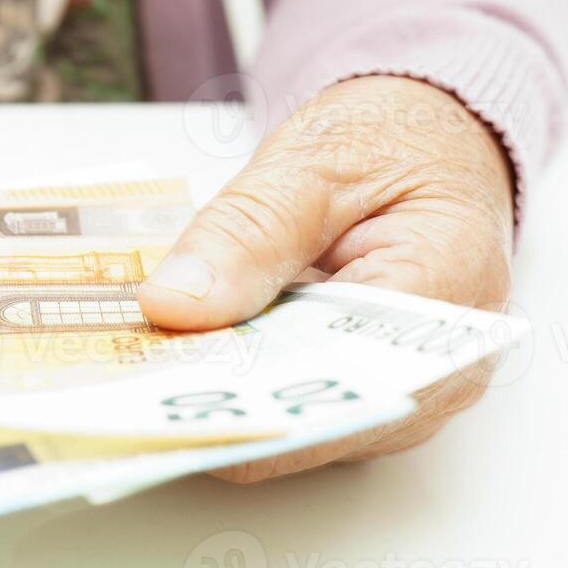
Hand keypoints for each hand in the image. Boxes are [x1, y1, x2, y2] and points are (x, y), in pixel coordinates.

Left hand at [137, 75, 513, 481]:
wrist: (431, 143)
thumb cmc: (398, 143)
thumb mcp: (315, 162)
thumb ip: (247, 232)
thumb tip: (174, 306)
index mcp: (445, 310)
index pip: (331, 398)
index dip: (237, 405)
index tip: (149, 384)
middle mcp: (436, 378)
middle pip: (304, 424)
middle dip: (213, 396)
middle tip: (122, 363)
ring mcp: (403, 395)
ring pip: (291, 422)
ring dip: (220, 388)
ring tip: (142, 350)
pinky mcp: (363, 390)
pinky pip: (292, 399)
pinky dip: (239, 372)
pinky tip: (186, 342)